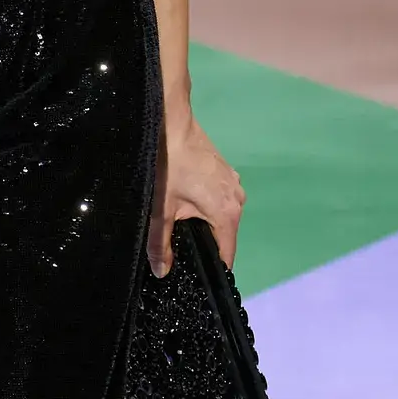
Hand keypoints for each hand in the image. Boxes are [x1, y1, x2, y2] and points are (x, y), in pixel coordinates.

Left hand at [151, 104, 242, 275]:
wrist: (168, 121)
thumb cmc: (166, 166)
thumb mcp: (160, 210)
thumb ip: (161, 245)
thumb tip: (163, 272)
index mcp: (228, 212)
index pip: (226, 253)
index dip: (211, 268)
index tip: (194, 277)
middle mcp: (238, 198)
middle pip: (223, 234)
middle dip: (202, 244)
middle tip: (177, 252)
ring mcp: (232, 182)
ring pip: (218, 215)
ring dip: (201, 223)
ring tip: (177, 228)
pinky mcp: (223, 170)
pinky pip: (216, 198)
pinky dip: (202, 206)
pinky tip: (181, 205)